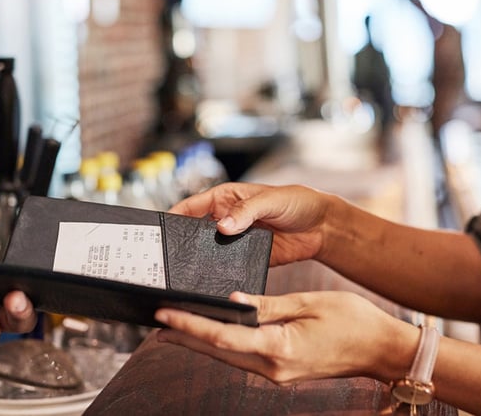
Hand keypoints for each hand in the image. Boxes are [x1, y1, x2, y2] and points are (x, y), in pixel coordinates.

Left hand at [155, 291, 414, 384]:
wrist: (383, 350)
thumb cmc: (354, 322)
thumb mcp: (309, 303)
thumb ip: (267, 304)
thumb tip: (232, 301)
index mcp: (280, 348)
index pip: (223, 337)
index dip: (190, 326)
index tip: (164, 316)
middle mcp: (274, 368)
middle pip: (218, 352)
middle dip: (185, 337)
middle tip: (155, 324)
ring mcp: (278, 374)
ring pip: (229, 357)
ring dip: (201, 343)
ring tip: (174, 328)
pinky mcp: (283, 371)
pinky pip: (245, 358)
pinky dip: (224, 346)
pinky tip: (212, 335)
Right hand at [169, 183, 337, 266]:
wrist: (322, 227)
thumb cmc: (296, 201)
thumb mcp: (270, 200)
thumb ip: (246, 212)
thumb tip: (222, 226)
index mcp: (224, 199)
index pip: (190, 207)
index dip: (173, 216)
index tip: (159, 230)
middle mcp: (225, 220)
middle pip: (194, 232)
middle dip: (181, 243)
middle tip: (168, 257)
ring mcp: (235, 241)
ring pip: (208, 252)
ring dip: (199, 260)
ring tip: (185, 274)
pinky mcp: (247, 258)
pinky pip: (227, 267)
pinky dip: (219, 273)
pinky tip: (212, 282)